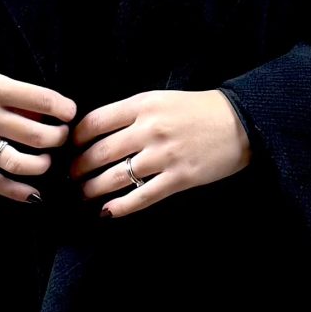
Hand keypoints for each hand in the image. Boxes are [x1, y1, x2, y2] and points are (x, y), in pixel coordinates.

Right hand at [0, 49, 74, 203]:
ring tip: (46, 159)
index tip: (69, 112)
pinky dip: (16, 191)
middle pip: (37, 135)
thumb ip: (10, 93)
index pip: (43, 100)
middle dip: (58, 138)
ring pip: (19, 162)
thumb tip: (42, 113)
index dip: (64, 109)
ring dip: (42, 164)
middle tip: (60, 136)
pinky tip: (32, 194)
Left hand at [68, 88, 251, 218]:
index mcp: (142, 105)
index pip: (95, 122)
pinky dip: (120, 207)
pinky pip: (141, 196)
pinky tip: (107, 211)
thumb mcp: (160, 99)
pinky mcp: (179, 178)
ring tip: (85, 194)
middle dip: (79, 168)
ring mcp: (164, 156)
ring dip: (93, 189)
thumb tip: (97, 133)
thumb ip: (131, 113)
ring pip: (115, 177)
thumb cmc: (197, 110)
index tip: (70, 148)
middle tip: (71, 176)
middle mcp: (149, 129)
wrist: (240, 122)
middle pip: (99, 152)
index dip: (76, 139)